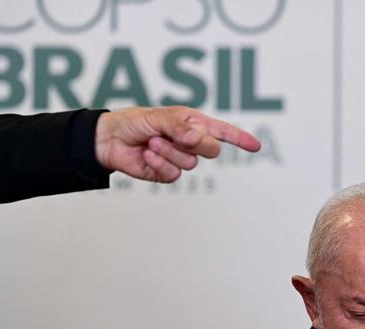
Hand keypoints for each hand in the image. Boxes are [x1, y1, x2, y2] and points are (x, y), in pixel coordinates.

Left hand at [94, 106, 260, 181]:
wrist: (109, 139)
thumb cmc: (134, 122)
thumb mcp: (159, 117)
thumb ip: (180, 127)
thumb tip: (198, 138)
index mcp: (193, 124)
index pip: (222, 132)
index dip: (239, 139)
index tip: (255, 146)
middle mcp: (190, 142)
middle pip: (211, 150)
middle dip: (196, 144)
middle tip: (178, 137)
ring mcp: (179, 159)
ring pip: (190, 163)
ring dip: (169, 151)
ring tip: (152, 141)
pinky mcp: (166, 173)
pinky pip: (173, 174)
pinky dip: (159, 163)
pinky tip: (147, 154)